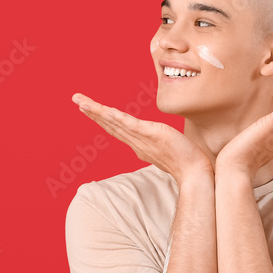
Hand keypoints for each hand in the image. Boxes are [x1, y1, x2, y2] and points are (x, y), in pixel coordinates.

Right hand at [73, 93, 211, 182]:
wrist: (196, 173)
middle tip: (76, 100)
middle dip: (92, 112)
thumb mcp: (168, 148)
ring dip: (96, 112)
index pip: (116, 128)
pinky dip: (116, 117)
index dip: (101, 118)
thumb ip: (158, 143)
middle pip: (110, 125)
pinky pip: (130, 125)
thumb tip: (159, 139)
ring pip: (115, 123)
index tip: (89, 108)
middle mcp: (136, 143)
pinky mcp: (151, 136)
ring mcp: (142, 140)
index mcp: (139, 144)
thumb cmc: (187, 162)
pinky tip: (105, 110)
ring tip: (81, 102)